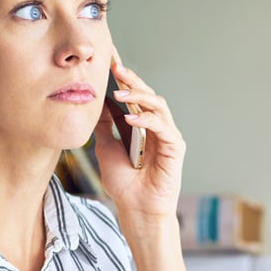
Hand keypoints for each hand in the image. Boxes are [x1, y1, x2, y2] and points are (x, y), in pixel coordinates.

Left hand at [93, 52, 185, 223]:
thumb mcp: (106, 148)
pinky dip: (147, 120)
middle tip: (115, 65)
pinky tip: (131, 119)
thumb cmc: (124, 185)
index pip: (132, 96)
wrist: (135, 210)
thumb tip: (95, 103)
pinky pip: (163, 127)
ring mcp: (166, 135)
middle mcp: (155, 126)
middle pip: (146, 95)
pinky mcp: (175, 147)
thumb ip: (104, 126)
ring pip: (158, 105)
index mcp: (140, 125)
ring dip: (139, 96)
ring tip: (120, 91)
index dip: (122, 78)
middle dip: (131, 79)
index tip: (108, 59)